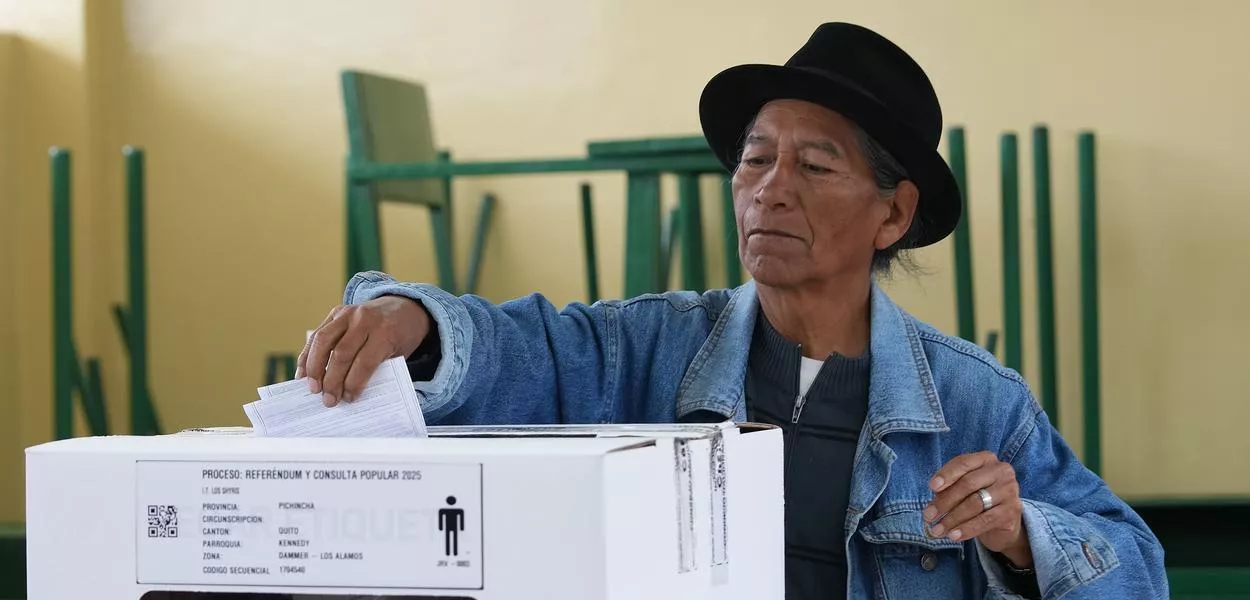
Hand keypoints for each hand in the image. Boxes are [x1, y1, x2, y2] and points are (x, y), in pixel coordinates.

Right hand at [295, 295, 430, 406]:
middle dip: (332, 380)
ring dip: (314, 367)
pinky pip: (317, 334)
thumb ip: (376, 368)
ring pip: (323, 341)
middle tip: (328, 400)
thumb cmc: (400, 337)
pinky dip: (308, 354)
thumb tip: (348, 393)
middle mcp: (364, 320)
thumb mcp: (397, 352)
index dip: (354, 383)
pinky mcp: (336, 312)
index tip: (348, 399)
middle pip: (341, 353)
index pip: (365, 362)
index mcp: (385, 332)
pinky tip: (304, 372)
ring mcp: (348, 313)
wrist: (402, 307)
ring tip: (313, 388)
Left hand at [923, 451, 1031, 567]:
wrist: (1003, 521)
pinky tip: (954, 535)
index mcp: (986, 459)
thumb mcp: (964, 488)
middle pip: (968, 484)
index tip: (931, 487)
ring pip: (975, 503)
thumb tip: (932, 501)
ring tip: (937, 529)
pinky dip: (967, 529)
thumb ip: (949, 488)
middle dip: (945, 501)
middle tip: (928, 516)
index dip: (946, 474)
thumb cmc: (978, 498)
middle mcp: (1001, 471)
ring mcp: (1009, 491)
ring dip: (952, 518)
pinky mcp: (1012, 511)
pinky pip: (985, 520)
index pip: (963, 462)